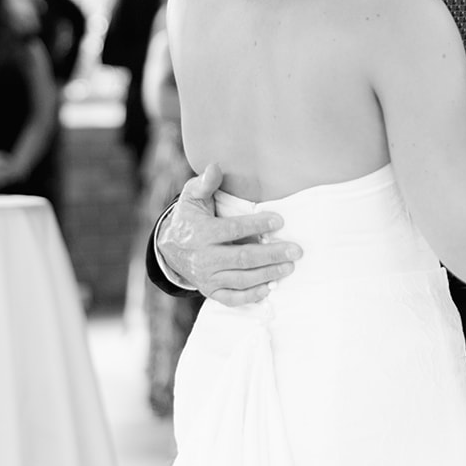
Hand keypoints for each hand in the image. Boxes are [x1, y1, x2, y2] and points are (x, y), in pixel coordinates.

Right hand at [160, 163, 301, 306]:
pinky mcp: (211, 290)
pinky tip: (269, 288)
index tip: (279, 221)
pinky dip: (251, 296)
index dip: (256, 225)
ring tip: (290, 267)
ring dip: (267, 274)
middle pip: (242, 258)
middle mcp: (204, 258)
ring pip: (241, 279)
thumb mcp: (192, 196)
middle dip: (271, 255)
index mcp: (201, 233)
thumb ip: (205, 183)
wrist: (169, 249)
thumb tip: (214, 167)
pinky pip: (232, 298)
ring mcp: (207, 277)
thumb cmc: (189, 217)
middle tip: (296, 251)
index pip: (232, 230)